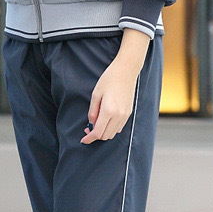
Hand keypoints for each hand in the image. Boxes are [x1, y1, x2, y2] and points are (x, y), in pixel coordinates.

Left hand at [81, 29, 149, 144]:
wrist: (126, 72)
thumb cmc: (109, 79)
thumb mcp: (96, 94)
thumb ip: (93, 111)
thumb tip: (91, 124)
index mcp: (108, 111)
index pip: (98, 132)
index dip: (89, 138)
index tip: (83, 140)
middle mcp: (118, 116)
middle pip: (105, 136)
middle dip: (95, 135)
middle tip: (87, 129)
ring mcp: (125, 116)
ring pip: (112, 133)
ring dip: (103, 132)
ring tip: (95, 124)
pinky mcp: (128, 114)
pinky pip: (118, 128)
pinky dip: (110, 128)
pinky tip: (104, 121)